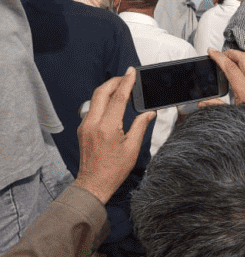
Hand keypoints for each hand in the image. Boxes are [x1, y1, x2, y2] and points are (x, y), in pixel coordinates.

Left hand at [73, 67, 154, 203]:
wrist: (93, 184)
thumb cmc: (114, 169)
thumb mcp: (132, 148)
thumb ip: (140, 126)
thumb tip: (149, 112)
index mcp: (107, 127)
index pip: (118, 98)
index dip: (126, 82)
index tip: (131, 71)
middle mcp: (93, 123)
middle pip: (102, 92)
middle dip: (115, 81)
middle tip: (127, 76)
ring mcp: (85, 126)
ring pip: (95, 98)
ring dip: (108, 89)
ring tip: (121, 87)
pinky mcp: (83, 129)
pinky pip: (92, 108)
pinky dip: (103, 100)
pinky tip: (112, 102)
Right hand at [207, 49, 244, 119]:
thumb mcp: (233, 116)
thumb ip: (217, 107)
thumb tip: (202, 103)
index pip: (230, 67)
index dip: (219, 57)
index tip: (211, 52)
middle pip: (244, 58)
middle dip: (231, 52)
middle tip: (220, 54)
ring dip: (239, 58)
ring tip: (229, 61)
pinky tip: (240, 72)